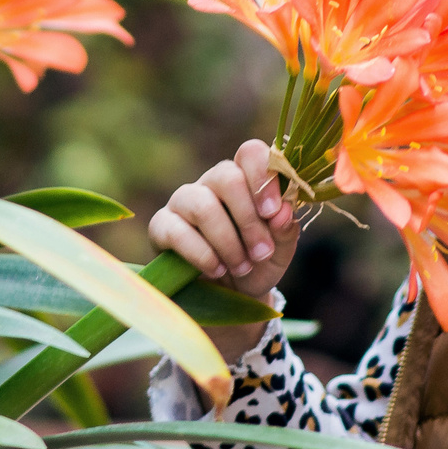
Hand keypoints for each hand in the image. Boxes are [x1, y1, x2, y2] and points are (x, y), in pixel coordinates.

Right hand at [147, 140, 298, 358]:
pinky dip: (202, 255)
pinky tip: (217, 269)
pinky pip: (177, 231)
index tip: (272, 211)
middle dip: (248, 219)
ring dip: (228, 242)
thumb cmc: (257, 263)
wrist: (230, 295)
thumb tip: (283, 212)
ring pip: (203, 205)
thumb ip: (285, 230)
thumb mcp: (280, 251)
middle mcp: (213, 182)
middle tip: (261, 253)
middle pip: (227, 176)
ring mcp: (184, 201)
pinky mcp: (162, 225)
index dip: (263, 176)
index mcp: (245, 177)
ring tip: (242, 267)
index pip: (251, 153)